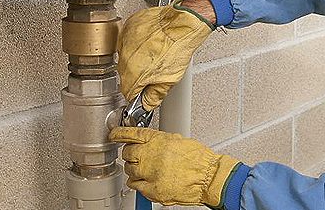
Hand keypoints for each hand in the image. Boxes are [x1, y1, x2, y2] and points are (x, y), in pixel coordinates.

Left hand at [109, 127, 240, 206]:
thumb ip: (160, 141)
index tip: (115, 135)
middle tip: (137, 156)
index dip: (120, 134)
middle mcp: (150, 155)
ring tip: (145, 170)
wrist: (209, 177)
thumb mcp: (178, 140)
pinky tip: (146, 181)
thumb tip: (150, 143)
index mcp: (157, 140)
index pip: (131, 134)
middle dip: (130, 155)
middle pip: (127, 154)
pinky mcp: (152, 189)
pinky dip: (139, 183)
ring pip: (129, 171)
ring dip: (134, 170)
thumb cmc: (199, 159)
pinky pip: (136, 186)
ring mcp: (149, 173)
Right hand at [117, 0, 213, 110]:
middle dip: (137, 75)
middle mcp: (126, 58)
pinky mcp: (129, 28)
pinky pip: (128, 40)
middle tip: (152, 71)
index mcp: (134, 74)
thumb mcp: (170, 79)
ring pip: (125, 56)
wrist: (183, 24)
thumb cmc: (178, 48)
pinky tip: (149, 43)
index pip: (127, 92)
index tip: (143, 91)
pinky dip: (136, 43)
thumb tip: (147, 104)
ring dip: (136, 59)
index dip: (137, 93)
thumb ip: (155, 95)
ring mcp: (126, 41)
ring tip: (153, 55)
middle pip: (125, 74)